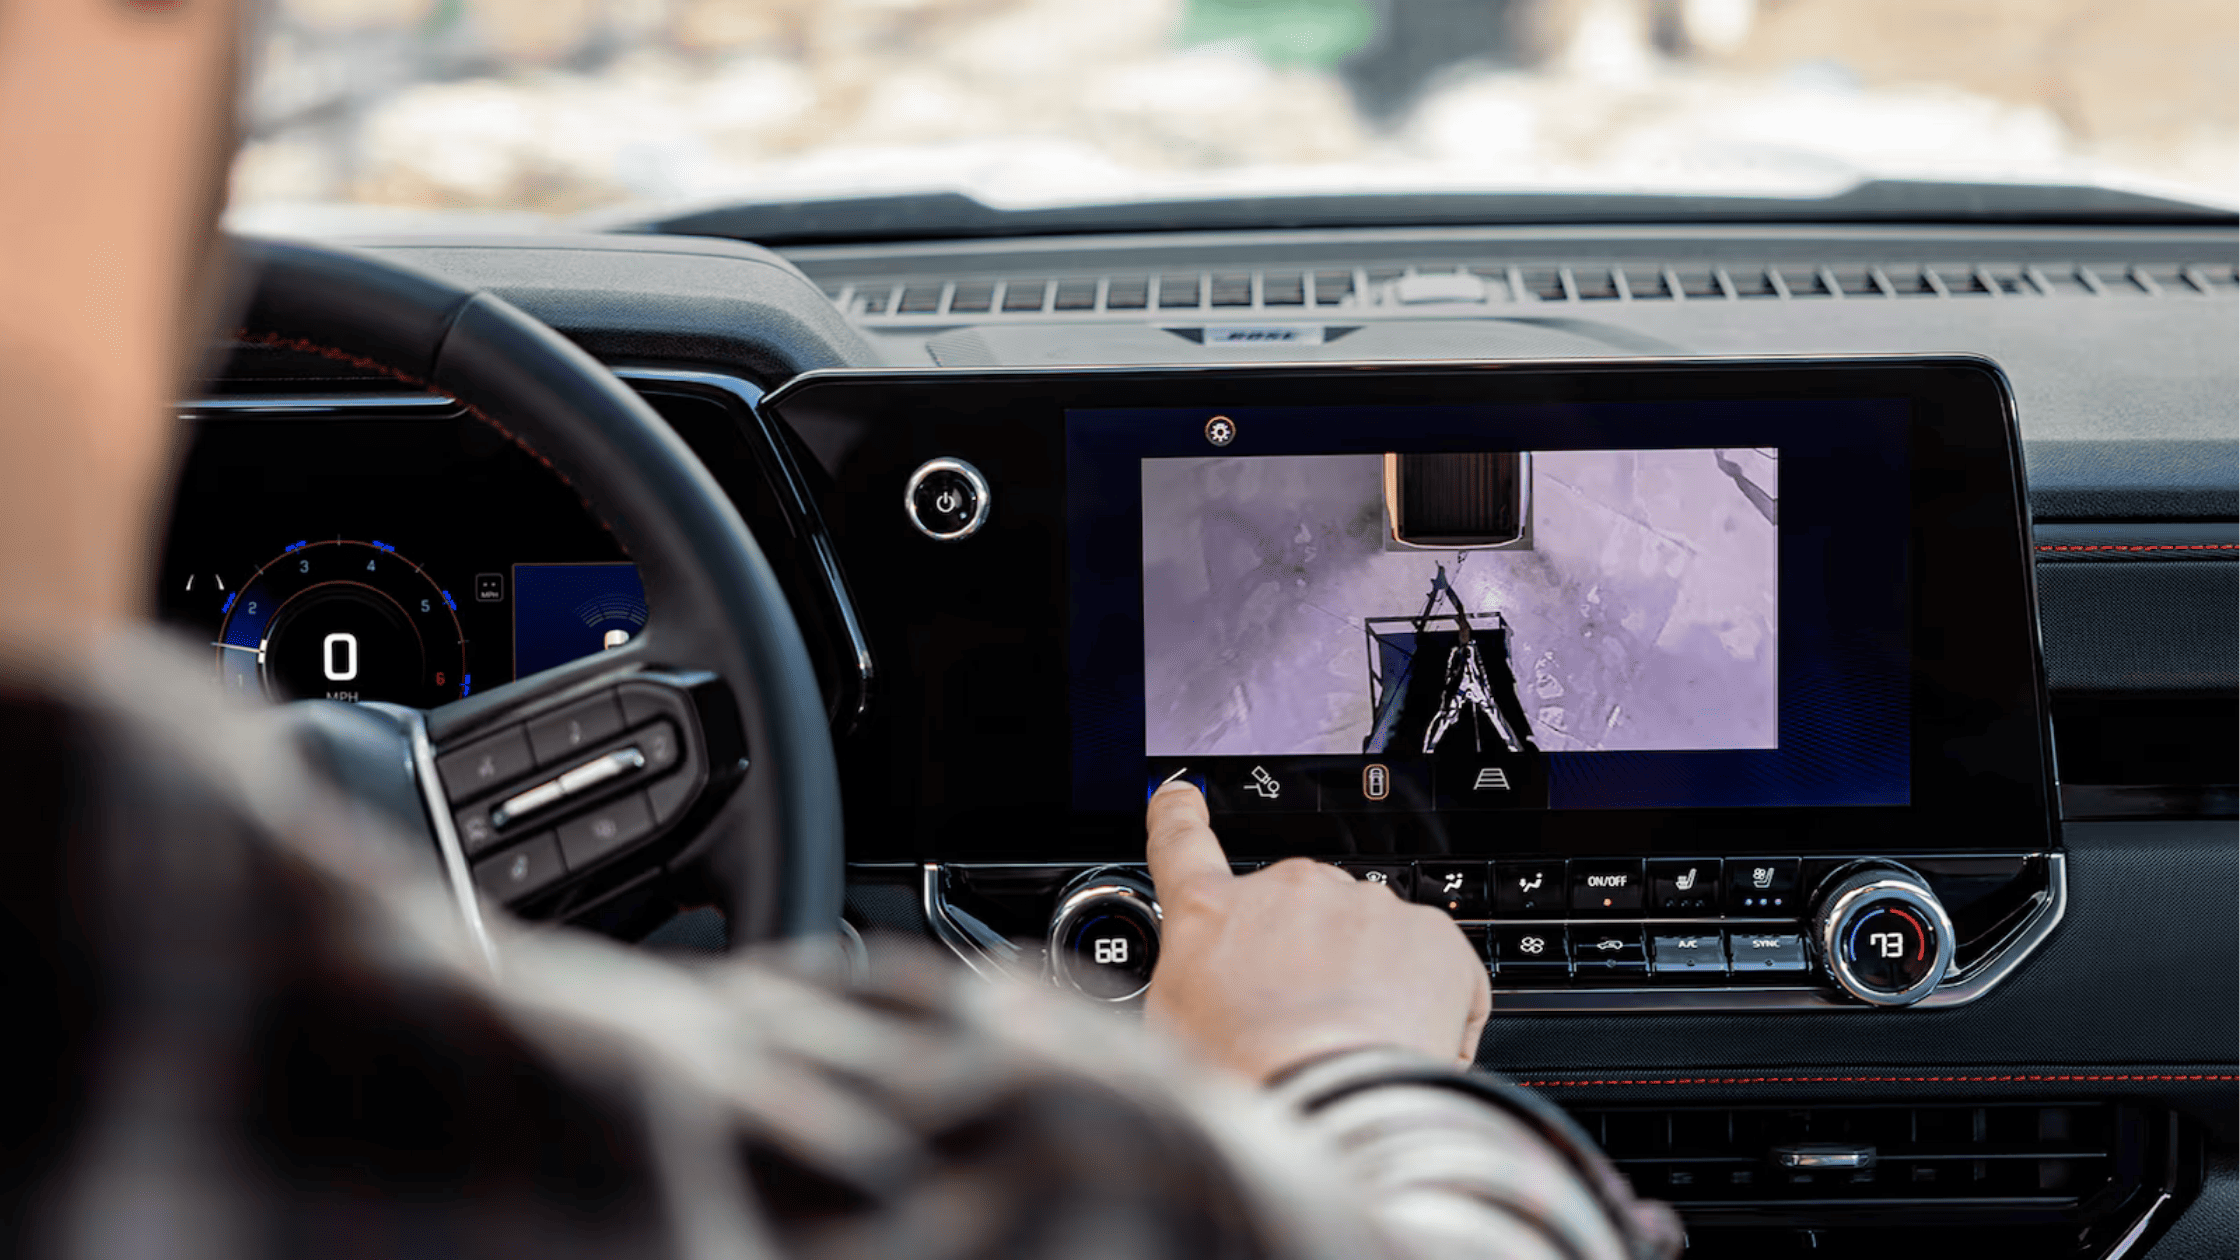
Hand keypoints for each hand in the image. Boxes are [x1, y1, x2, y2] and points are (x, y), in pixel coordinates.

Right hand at [1142, 782, 1491, 1082]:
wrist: (1325, 1100)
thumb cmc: (1243, 1075)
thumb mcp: (1170, 1030)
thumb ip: (1190, 984)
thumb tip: (1208, 993)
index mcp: (1211, 911)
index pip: (1182, 843)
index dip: (1179, 815)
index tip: (1183, 797)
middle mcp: (1288, 889)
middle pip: (1300, 911)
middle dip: (1308, 957)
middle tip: (1306, 1024)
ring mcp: (1364, 905)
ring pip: (1371, 941)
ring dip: (1369, 983)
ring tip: (1356, 1047)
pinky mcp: (1430, 931)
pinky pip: (1434, 970)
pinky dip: (1430, 1008)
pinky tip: (1404, 1048)